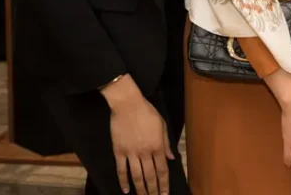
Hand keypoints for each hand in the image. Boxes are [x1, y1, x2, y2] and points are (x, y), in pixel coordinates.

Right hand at [101, 75, 173, 194]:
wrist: (127, 105)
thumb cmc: (147, 112)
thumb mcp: (162, 125)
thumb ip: (166, 144)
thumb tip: (171, 158)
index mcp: (158, 146)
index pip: (162, 170)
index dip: (164, 184)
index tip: (164, 194)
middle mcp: (145, 152)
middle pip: (150, 176)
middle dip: (153, 190)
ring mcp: (131, 153)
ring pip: (136, 176)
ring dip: (140, 189)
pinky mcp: (118, 152)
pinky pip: (121, 170)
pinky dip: (123, 181)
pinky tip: (125, 190)